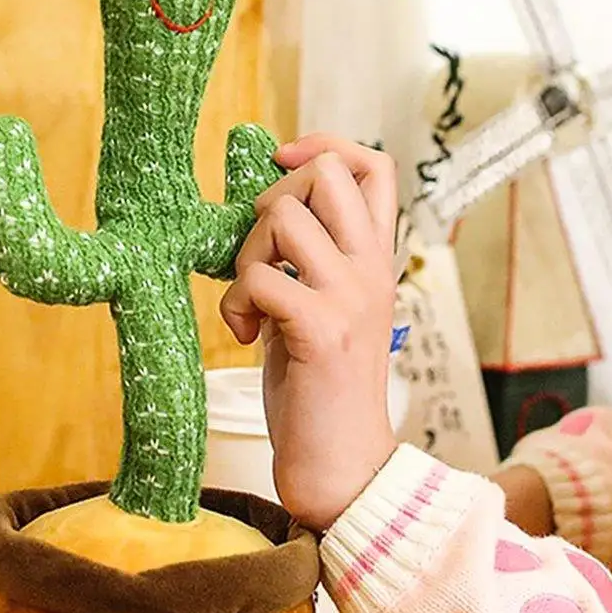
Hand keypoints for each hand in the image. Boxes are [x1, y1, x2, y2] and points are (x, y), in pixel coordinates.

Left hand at [220, 133, 399, 531]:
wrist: (345, 467)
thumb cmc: (323, 388)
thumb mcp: (323, 307)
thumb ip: (306, 260)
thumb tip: (263, 211)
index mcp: (376, 260)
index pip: (374, 166)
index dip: (325, 146)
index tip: (283, 165)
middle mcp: (371, 269)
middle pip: (325, 173)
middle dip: (273, 198)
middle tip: (264, 254)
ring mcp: (350, 297)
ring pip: (283, 218)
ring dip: (247, 255)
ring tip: (251, 301)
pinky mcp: (321, 331)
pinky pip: (259, 279)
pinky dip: (235, 304)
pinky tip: (244, 335)